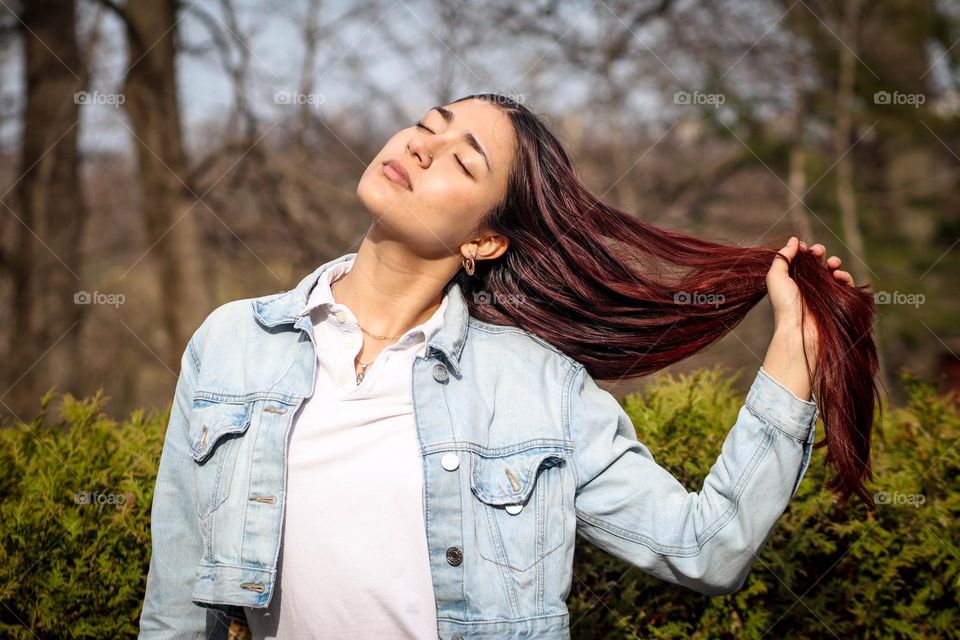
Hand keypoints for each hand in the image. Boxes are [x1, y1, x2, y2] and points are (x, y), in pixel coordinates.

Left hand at [766, 237, 857, 364]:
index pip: (802, 259)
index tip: (804, 247)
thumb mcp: (776, 277)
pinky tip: (839, 276)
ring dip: (834, 262)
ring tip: (832, 264)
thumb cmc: (784, 305)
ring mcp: (824, 292)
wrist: (798, 330)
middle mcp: (808, 285)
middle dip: (820, 252)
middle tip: (818, 252)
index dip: (805, 250)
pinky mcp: (837, 300)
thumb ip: (782, 257)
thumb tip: (794, 240)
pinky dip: (845, 276)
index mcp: (793, 279)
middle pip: (818, 262)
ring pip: (834, 270)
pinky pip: (846, 284)